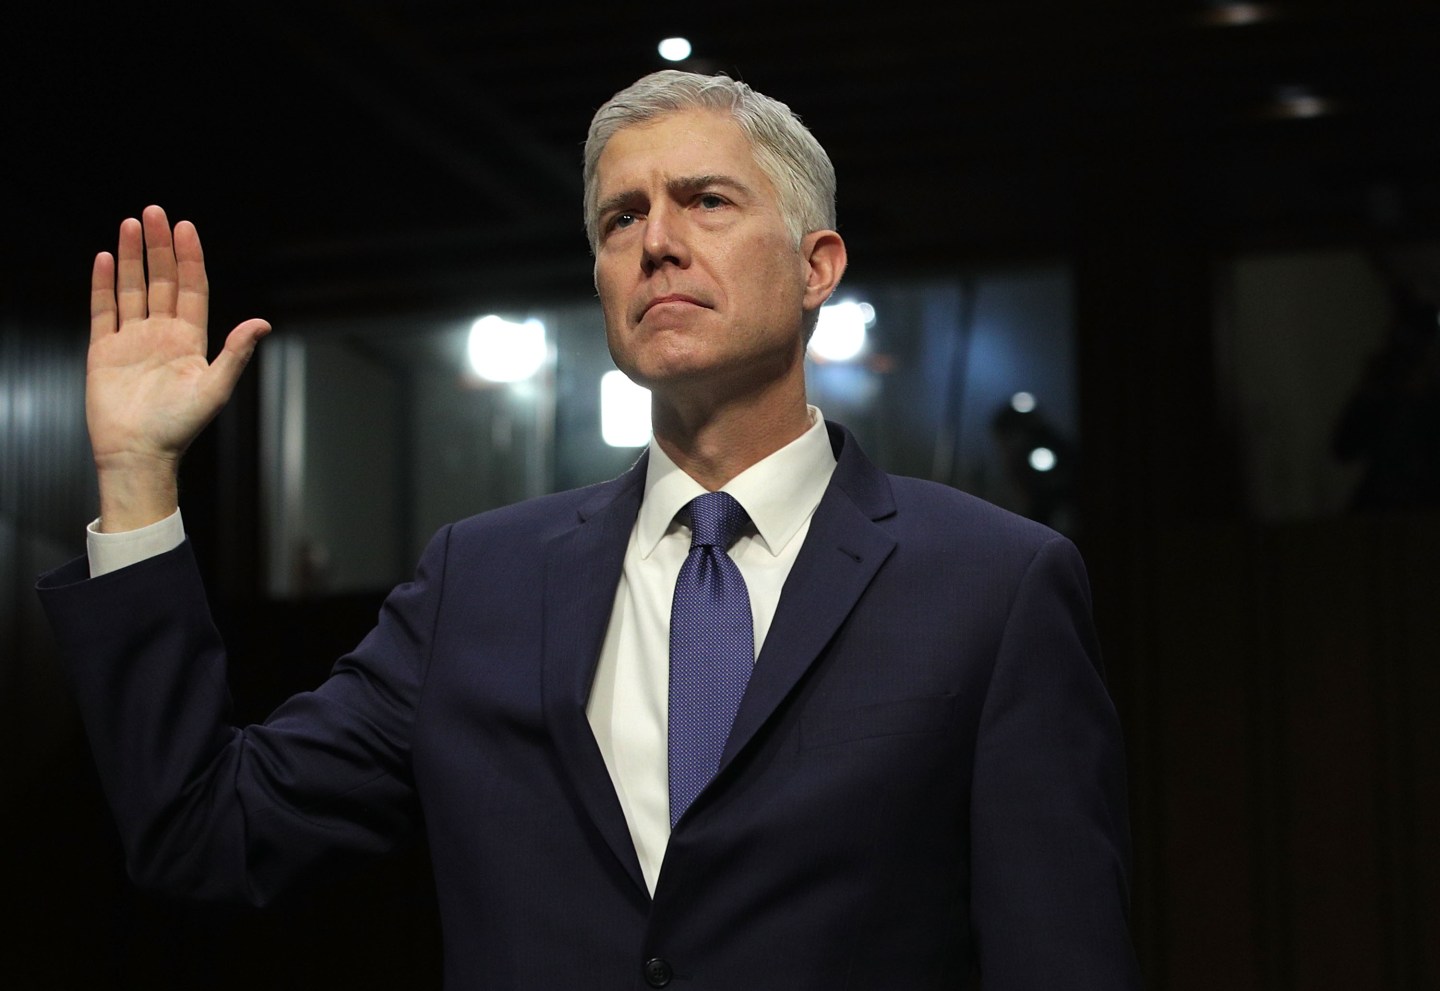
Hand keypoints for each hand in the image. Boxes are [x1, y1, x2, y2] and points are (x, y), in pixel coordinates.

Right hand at [88, 205, 270, 530]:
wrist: (139, 453)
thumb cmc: (180, 427)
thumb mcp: (215, 388)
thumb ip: (235, 352)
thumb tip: (263, 323)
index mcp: (190, 340)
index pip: (191, 289)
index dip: (190, 258)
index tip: (185, 227)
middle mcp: (162, 334)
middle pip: (161, 280)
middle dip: (159, 247)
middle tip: (154, 212)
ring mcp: (132, 340)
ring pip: (132, 289)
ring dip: (130, 257)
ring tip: (129, 224)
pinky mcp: (104, 351)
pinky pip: (103, 311)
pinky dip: (103, 285)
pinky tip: (104, 259)